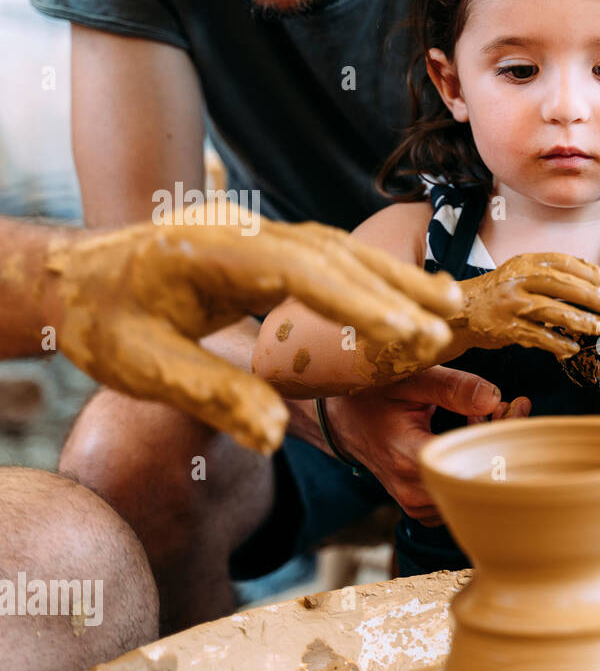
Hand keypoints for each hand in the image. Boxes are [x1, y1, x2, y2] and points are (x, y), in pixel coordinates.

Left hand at [44, 207, 462, 454]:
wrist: (78, 278)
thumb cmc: (104, 320)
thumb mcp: (140, 366)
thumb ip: (209, 395)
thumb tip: (270, 437)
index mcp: (210, 251)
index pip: (299, 271)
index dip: (357, 303)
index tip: (405, 334)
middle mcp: (244, 232)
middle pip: (335, 253)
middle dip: (395, 289)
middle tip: (448, 325)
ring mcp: (260, 236)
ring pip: (341, 250)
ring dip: (396, 278)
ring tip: (449, 307)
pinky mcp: (269, 251)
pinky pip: (331, 259)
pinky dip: (373, 278)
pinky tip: (405, 298)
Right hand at [324, 366, 527, 525]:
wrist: (343, 421)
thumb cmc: (373, 395)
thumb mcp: (408, 380)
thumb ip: (452, 387)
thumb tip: (494, 397)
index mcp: (409, 458)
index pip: (473, 459)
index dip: (500, 434)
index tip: (515, 405)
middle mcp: (413, 490)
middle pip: (479, 477)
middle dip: (501, 441)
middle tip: (511, 407)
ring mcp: (416, 504)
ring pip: (472, 486)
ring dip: (487, 451)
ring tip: (484, 416)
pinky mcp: (422, 506)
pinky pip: (460, 490)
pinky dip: (472, 463)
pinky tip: (468, 435)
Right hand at [452, 252, 599, 356]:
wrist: (464, 310)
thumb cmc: (502, 292)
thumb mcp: (523, 273)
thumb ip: (552, 274)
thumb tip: (595, 282)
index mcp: (526, 262)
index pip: (565, 263)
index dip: (591, 274)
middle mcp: (518, 280)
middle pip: (562, 285)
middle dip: (592, 296)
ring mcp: (511, 304)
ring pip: (552, 310)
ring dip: (580, 320)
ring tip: (599, 327)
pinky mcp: (505, 328)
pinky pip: (537, 336)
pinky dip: (557, 343)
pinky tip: (572, 348)